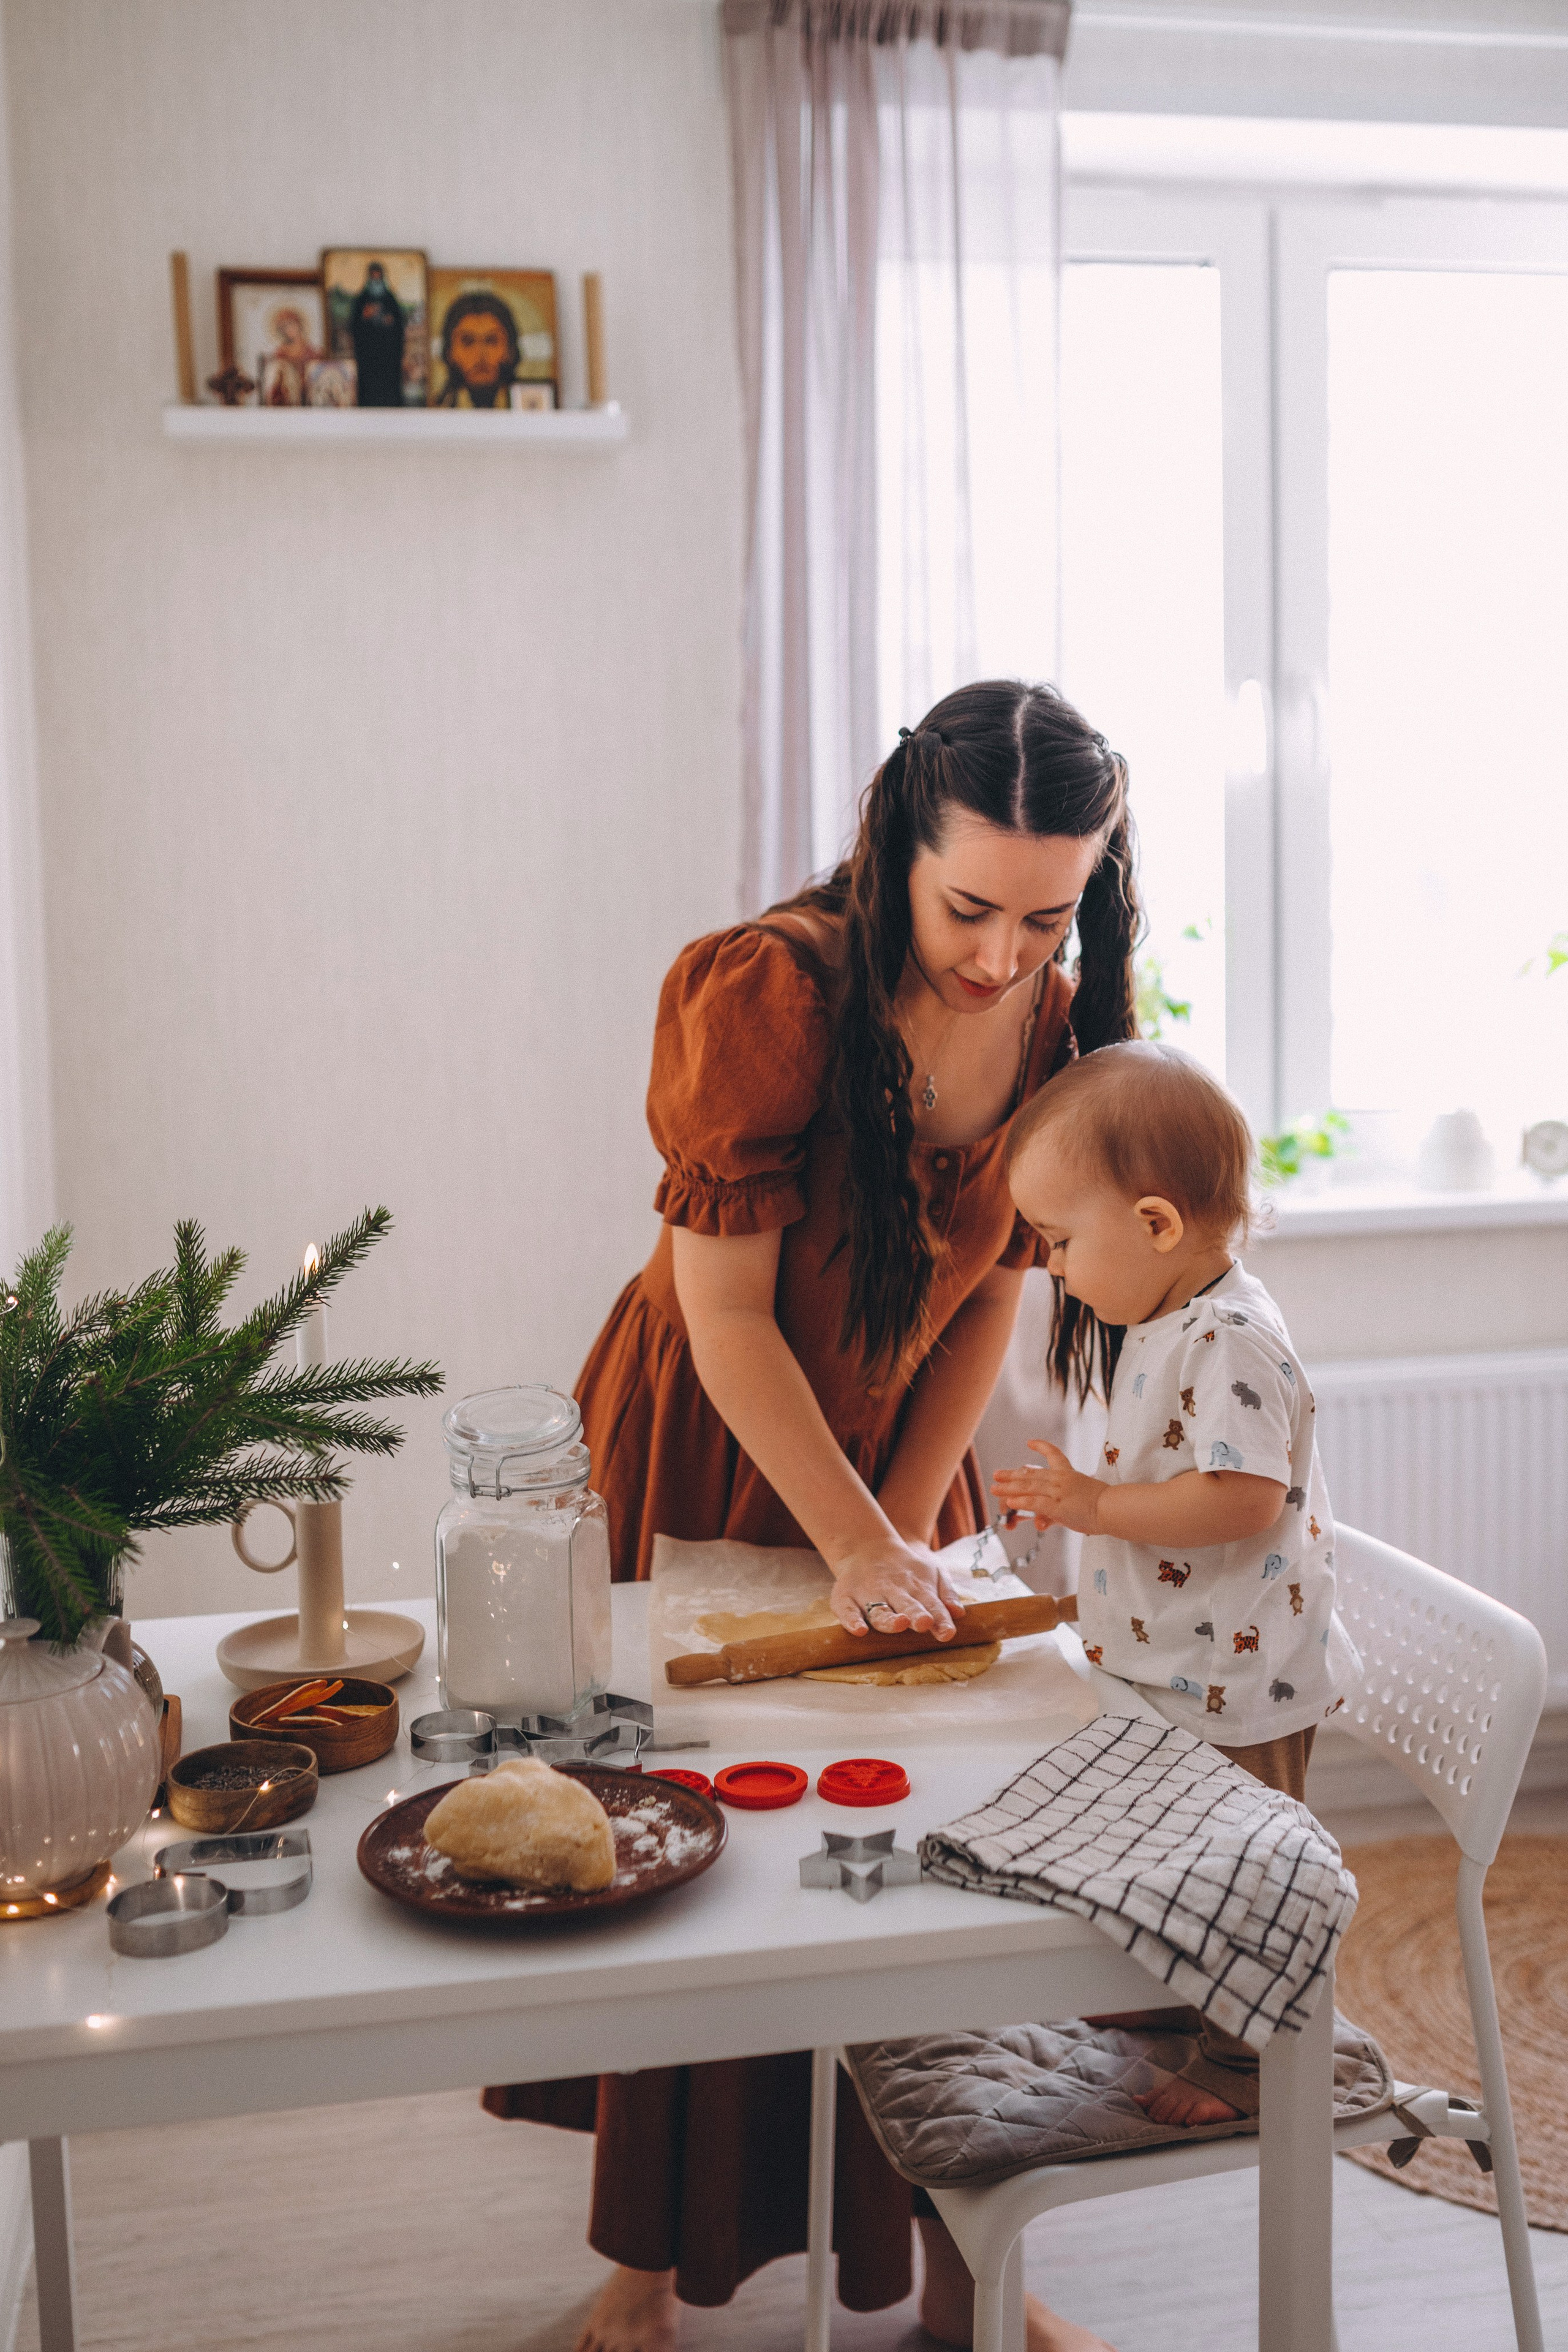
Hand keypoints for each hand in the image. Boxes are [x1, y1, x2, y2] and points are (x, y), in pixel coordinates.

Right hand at [828, 1537, 965, 1640]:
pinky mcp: (846, 1596)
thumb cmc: (907, 1568)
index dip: (940, 1619)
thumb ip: (946, 1593)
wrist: (869, 1546)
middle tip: (923, 1622)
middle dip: (916, 1615)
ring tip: (898, 1624)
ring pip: (879, 1610)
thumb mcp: (933, 1571)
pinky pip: (847, 1610)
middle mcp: (894, 1592)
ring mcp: (869, 1593)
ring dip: (889, 1619)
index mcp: (917, 1589)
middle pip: (906, 1606)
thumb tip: (959, 1612)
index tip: (947, 1633)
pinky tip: (859, 1630)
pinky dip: (851, 1620)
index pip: (932, 1606)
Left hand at [991, 1441, 1105, 1537]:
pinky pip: (1035, 1502)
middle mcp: (1061, 1479)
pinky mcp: (1058, 1506)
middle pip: (1031, 1474)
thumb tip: (1046, 1515)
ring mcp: (1058, 1491)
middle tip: (996, 1474)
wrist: (1114, 1508)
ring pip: (1028, 1487)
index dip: (1041, 1447)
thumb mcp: (1083, 1498)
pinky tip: (1009, 1501)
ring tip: (994, 1488)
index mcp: (1070, 1473)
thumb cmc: (1105, 1505)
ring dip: (1009, 1488)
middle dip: (1012, 1475)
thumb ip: (1064, 1504)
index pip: (1054, 1455)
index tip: (1029, 1442)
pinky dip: (1020, 1501)